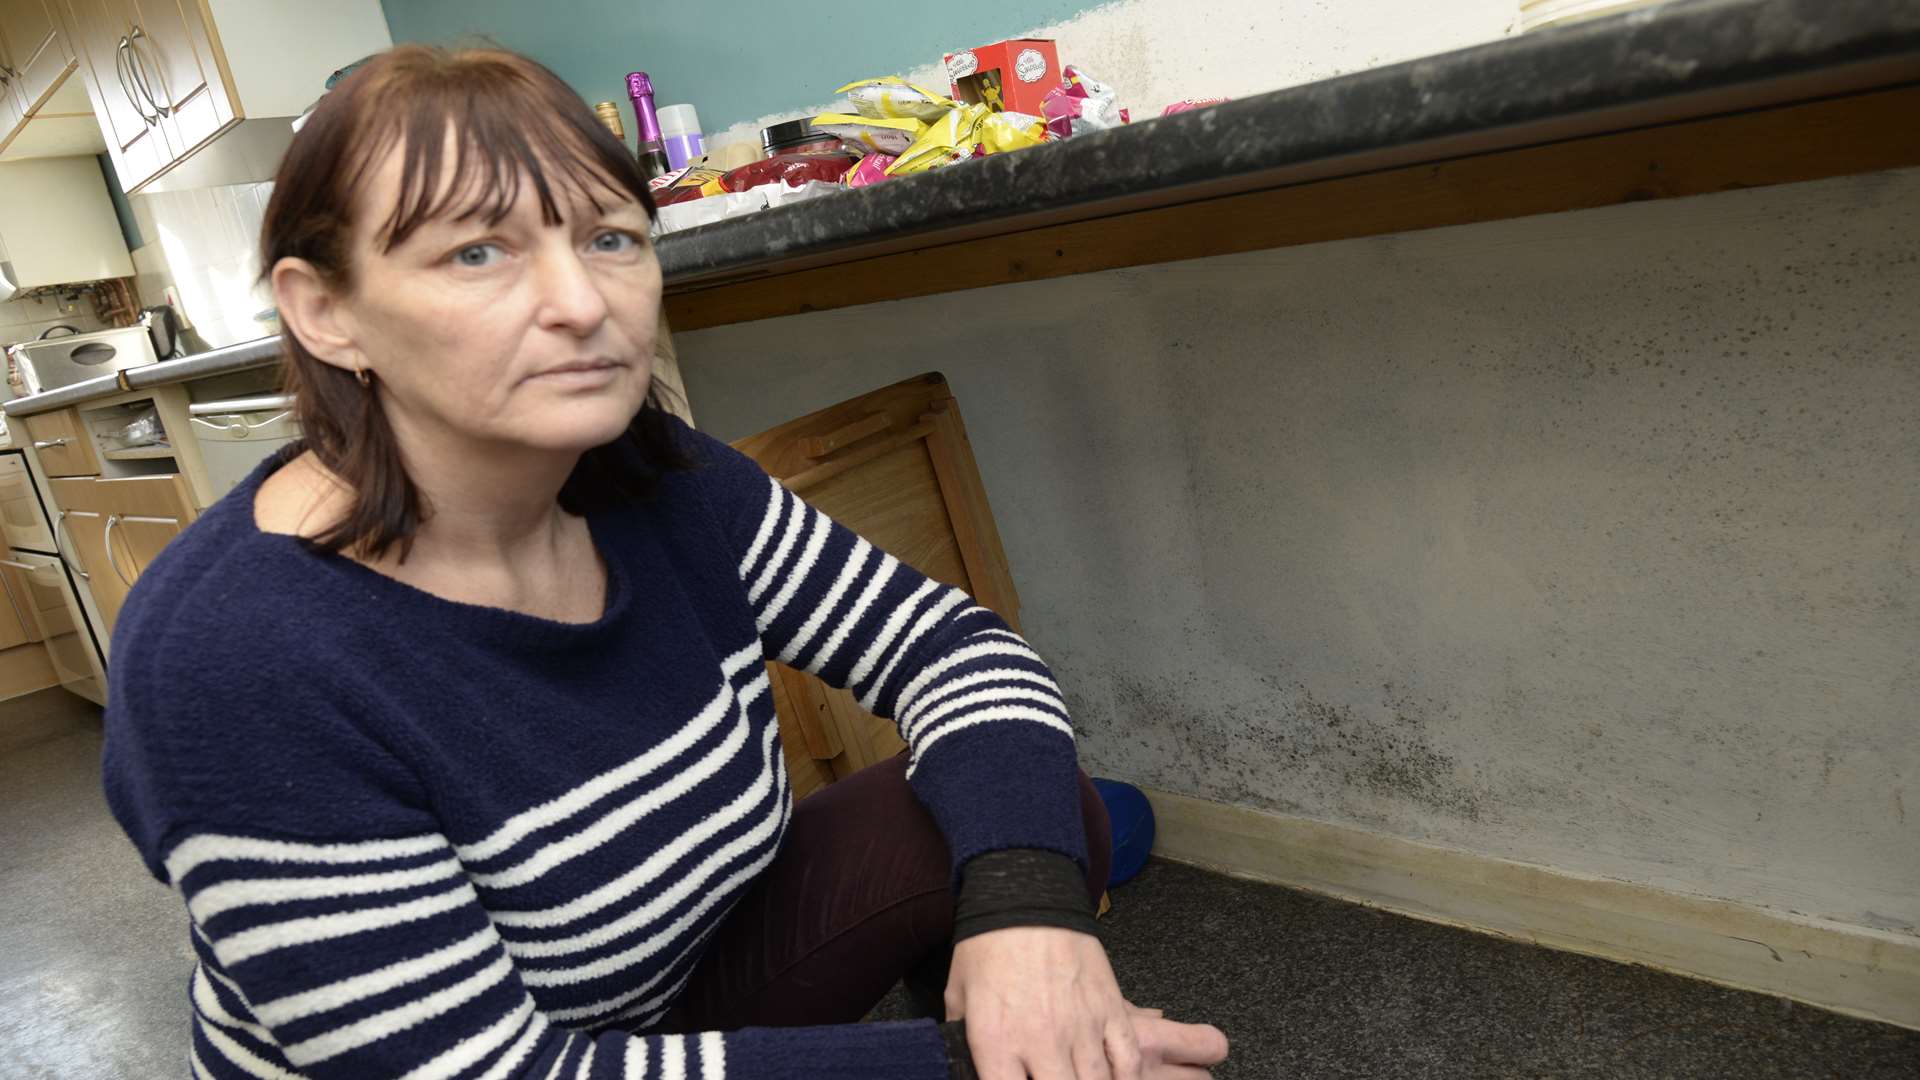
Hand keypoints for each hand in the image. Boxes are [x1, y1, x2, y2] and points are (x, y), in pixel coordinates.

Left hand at [945, 926, 1227, 1077]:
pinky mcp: (1109, 1009)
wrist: (1026, 897)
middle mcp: (1042, 1043)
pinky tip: (1114, 1079)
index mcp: (997, 1043)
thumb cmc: (986, 945)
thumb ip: (961, 1038)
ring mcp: (1081, 1028)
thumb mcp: (958, 994)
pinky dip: (1125, 1077)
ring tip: (1077, 1078)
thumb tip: (965, 1062)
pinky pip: (1127, 1060)